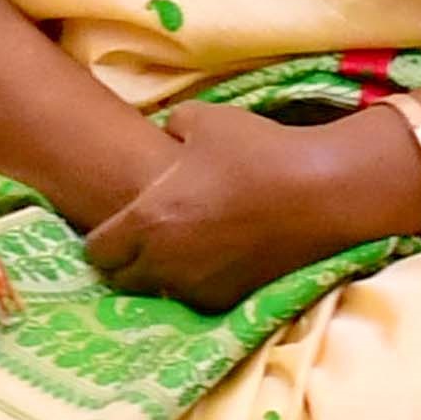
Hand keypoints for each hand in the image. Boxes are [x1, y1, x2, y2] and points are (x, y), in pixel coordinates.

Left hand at [74, 106, 420, 310]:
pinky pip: (197, 298)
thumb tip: (166, 134)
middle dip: (126, 262)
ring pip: (159, 293)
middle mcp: (167, 262)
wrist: (323, 192)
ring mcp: (200, 286)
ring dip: (161, 277)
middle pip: (122, 279)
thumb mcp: (205, 119)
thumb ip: (170, 125)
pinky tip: (215, 261)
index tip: (112, 228)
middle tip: (143, 241)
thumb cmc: (259, 152)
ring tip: (180, 252)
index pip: (97, 251)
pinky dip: (198, 285)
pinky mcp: (232, 300)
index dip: (100, 240)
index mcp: (150, 220)